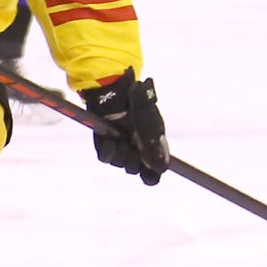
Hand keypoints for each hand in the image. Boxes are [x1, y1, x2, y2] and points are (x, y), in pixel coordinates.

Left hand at [79, 71, 167, 185]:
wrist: (119, 89)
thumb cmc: (140, 103)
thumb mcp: (151, 123)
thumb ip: (156, 145)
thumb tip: (162, 168)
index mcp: (151, 149)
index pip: (151, 176)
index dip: (151, 177)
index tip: (150, 171)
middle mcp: (135, 152)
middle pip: (135, 170)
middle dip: (135, 161)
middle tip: (135, 146)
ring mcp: (120, 149)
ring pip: (121, 163)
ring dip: (122, 153)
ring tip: (123, 137)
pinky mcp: (104, 145)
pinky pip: (105, 157)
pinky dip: (109, 152)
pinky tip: (112, 141)